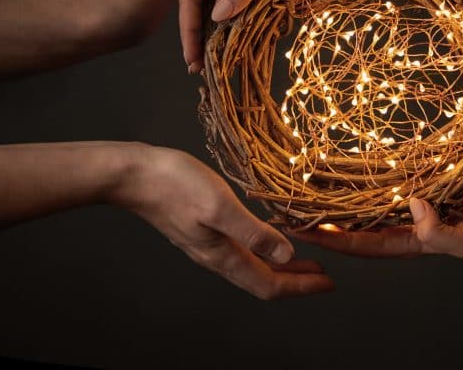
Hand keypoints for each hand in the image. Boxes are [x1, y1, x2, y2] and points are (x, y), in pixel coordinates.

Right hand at [112, 145, 333, 299]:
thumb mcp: (220, 206)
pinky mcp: (203, 229)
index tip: (328, 283)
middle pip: (263, 279)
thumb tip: (285, 256)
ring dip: (282, 265)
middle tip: (323, 276)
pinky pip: (242, 249)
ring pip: (253, 265)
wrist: (134, 175)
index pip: (269, 284)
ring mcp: (209, 244)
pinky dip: (264, 248)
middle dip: (296, 280)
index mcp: (223, 256)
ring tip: (304, 259)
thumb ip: (253, 233)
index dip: (301, 287)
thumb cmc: (175, 185)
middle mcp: (217, 256)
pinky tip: (270, 236)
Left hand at [290, 177, 462, 258]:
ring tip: (300, 189)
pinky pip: (378, 184)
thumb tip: (410, 207)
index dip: (324, 237)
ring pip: (360, 205)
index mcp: (407, 243)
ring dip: (331, 200)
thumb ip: (438, 234)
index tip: (292, 228)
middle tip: (282, 210)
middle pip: (349, 226)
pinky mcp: (413, 185)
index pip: (356, 242)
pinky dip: (356, 180)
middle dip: (317, 221)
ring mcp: (404, 205)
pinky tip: (337, 171)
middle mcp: (398, 225)